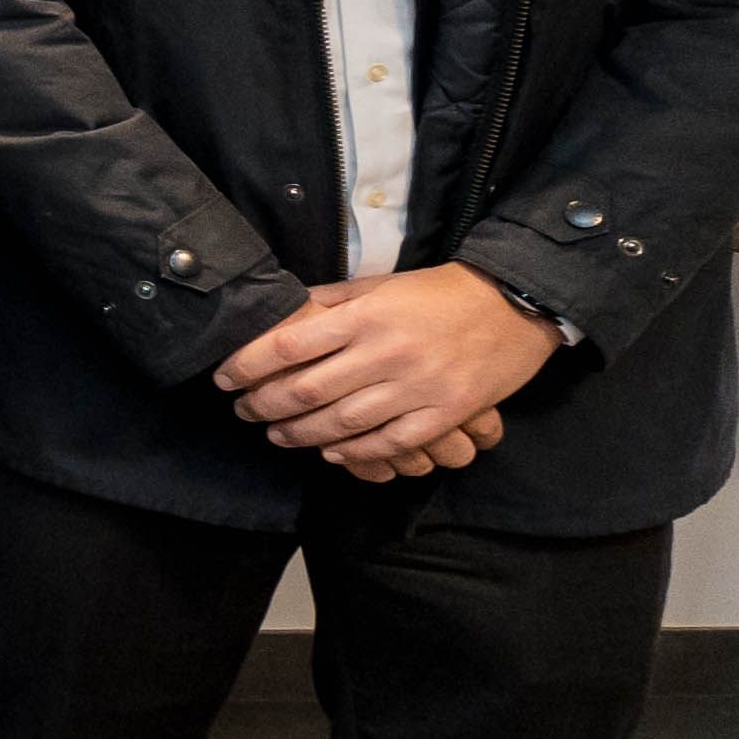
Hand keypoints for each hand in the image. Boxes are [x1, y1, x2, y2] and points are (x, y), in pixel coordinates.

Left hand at [213, 264, 557, 480]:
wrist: (514, 305)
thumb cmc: (439, 293)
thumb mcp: (380, 286)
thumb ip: (331, 302)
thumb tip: (282, 316)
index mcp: (365, 316)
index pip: (288, 346)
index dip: (247, 365)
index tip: (224, 377)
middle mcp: (386, 352)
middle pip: (306, 390)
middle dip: (263, 405)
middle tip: (242, 411)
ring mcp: (417, 387)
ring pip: (342, 422)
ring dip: (300, 434)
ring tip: (275, 435)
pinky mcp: (444, 413)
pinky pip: (389, 442)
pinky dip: (354, 452)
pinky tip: (329, 452)